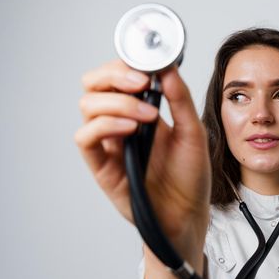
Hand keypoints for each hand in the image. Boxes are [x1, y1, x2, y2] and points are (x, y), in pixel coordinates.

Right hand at [75, 59, 210, 257]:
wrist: (188, 213)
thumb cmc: (190, 176)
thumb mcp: (193, 132)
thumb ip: (180, 100)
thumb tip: (168, 68)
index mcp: (141, 110)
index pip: (118, 76)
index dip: (124, 65)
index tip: (146, 67)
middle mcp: (120, 123)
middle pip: (94, 85)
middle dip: (113, 76)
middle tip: (140, 83)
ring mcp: (109, 143)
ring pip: (88, 106)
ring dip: (117, 102)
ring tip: (148, 116)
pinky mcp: (102, 166)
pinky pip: (85, 138)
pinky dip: (104, 125)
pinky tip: (130, 129)